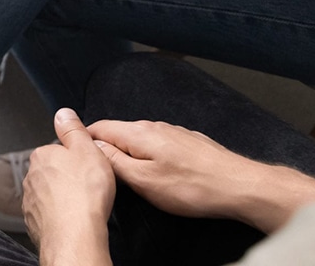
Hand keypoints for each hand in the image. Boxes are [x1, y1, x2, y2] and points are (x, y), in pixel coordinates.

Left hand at [23, 109, 114, 264]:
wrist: (75, 235)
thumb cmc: (84, 195)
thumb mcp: (87, 150)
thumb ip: (74, 129)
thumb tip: (63, 113)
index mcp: (42, 155)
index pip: (58, 151)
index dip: (77, 160)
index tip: (88, 168)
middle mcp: (31, 176)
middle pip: (53, 172)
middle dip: (68, 178)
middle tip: (88, 187)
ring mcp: (30, 200)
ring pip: (49, 194)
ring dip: (63, 198)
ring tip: (82, 205)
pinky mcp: (33, 222)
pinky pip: (48, 214)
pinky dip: (59, 216)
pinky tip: (73, 219)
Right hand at [88, 119, 276, 226]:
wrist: (240, 186)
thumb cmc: (193, 187)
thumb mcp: (143, 181)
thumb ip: (114, 162)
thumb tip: (93, 147)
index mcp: (139, 133)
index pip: (99, 126)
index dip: (83, 138)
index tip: (73, 150)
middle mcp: (155, 126)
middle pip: (118, 131)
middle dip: (105, 146)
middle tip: (98, 167)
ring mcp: (174, 133)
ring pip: (140, 139)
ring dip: (128, 151)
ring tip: (124, 171)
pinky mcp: (189, 142)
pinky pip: (159, 144)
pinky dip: (149, 155)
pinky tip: (155, 170)